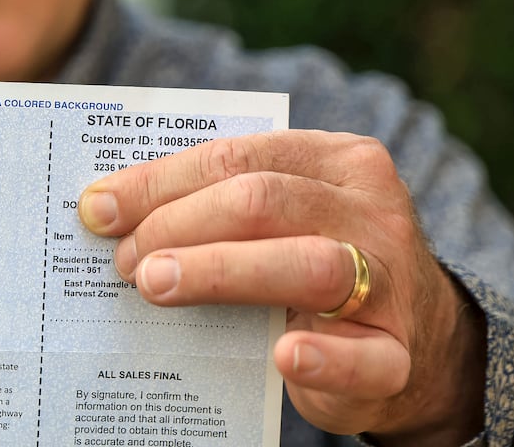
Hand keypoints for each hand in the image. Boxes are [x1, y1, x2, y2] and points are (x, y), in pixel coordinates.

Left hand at [77, 130, 484, 444]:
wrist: (413, 340)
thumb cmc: (314, 260)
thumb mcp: (283, 216)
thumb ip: (220, 201)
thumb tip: (110, 208)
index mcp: (337, 160)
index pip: (237, 155)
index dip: (160, 180)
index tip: (99, 208)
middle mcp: (371, 210)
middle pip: (264, 200)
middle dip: (180, 224)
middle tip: (125, 259)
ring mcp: (390, 281)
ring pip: (308, 264)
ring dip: (221, 271)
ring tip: (155, 284)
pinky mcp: (398, 354)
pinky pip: (365, 358)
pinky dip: (324, 358)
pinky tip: (284, 356)